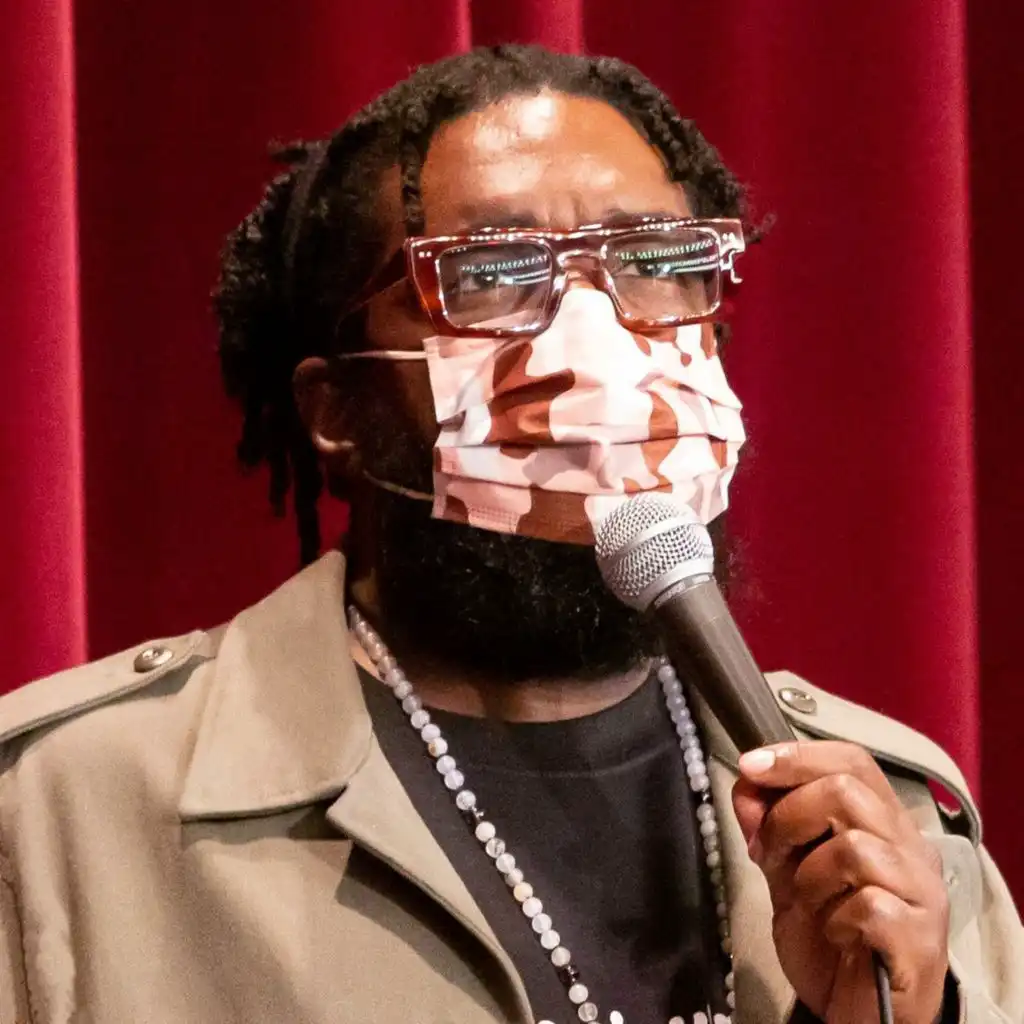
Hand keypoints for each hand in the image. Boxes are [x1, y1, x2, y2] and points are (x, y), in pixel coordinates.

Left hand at [732, 741, 948, 1023]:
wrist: (858, 1012)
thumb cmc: (828, 935)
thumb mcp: (785, 871)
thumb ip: (768, 826)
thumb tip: (746, 783)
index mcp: (884, 821)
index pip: (851, 760)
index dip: (797, 756)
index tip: (750, 765)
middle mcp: (911, 847)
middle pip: (847, 792)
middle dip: (789, 816)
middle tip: (769, 852)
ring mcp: (922, 892)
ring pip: (855, 847)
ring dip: (809, 874)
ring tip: (808, 902)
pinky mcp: (920, 938)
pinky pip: (869, 905)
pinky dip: (835, 919)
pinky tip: (836, 934)